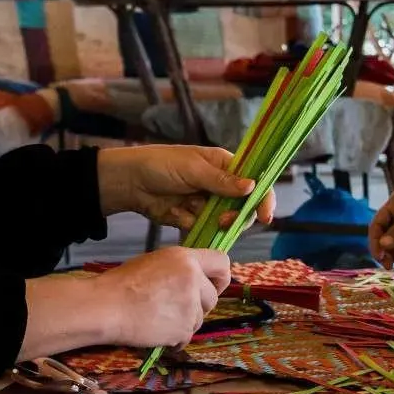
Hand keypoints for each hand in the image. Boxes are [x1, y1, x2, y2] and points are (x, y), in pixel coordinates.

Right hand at [94, 246, 229, 348]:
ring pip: (200, 319)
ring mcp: (190, 305)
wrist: (106, 306)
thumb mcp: (155, 262)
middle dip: (199, 305)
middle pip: (213, 297)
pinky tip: (158, 332)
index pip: (222, 262)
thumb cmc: (123, 283)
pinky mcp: (184, 328)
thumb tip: (195, 279)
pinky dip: (175, 338)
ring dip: (185, 322)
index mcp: (185, 258)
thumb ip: (180, 269)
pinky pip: (187, 336)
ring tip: (160, 320)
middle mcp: (193, 279)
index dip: (219, 277)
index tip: (212, 286)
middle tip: (176, 308)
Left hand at [96, 146, 274, 232]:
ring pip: (225, 221)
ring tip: (191, 213)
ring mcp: (206, 203)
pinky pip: (204, 229)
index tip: (265, 216)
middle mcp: (220, 185)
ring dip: (213, 222)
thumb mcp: (192, 169)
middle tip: (223, 220)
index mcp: (224, 165)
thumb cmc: (159, 165)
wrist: (128, 183)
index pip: (254, 181)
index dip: (263, 198)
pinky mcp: (193, 218)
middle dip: (236, 215)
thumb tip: (252, 186)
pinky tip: (177, 214)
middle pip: (243, 206)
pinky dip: (193, 225)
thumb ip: (222, 181)